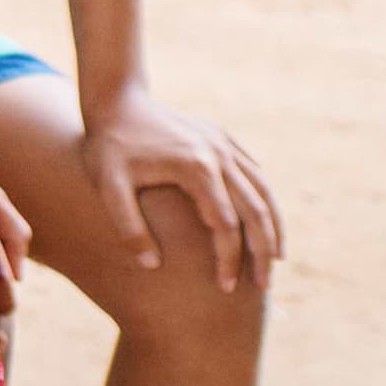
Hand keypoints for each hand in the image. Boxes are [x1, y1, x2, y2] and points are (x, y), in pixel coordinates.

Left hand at [81, 89, 281, 294]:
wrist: (114, 97)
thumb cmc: (108, 145)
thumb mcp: (108, 187)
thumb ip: (128, 227)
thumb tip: (152, 266)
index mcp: (195, 168)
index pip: (226, 225)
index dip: (229, 260)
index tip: (225, 287)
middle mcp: (217, 153)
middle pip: (256, 209)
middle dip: (263, 252)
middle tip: (263, 286)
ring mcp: (222, 142)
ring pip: (263, 189)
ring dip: (274, 226)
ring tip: (277, 260)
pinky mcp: (220, 136)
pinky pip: (254, 171)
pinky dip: (264, 199)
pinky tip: (265, 220)